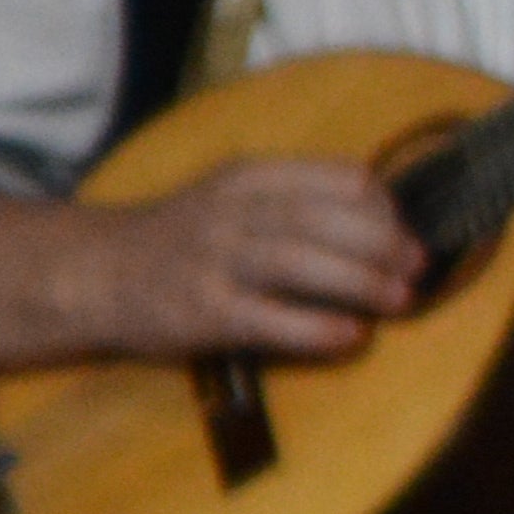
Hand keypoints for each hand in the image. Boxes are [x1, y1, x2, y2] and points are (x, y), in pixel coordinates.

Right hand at [72, 156, 421, 361]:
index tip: (406, 230)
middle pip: (323, 218)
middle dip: (382, 243)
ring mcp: (213, 261)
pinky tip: (350, 336)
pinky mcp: (201, 311)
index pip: (335, 178)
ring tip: (400, 299)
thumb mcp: (235, 197)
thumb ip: (299, 200)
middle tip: (418, 267)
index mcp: (250, 178)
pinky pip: (268, 318)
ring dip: (360, 281)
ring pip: (298, 261)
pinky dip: (316, 328)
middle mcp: (231, 213)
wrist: (94, 271)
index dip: (382, 206)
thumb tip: (391, 225)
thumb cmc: (186, 237)